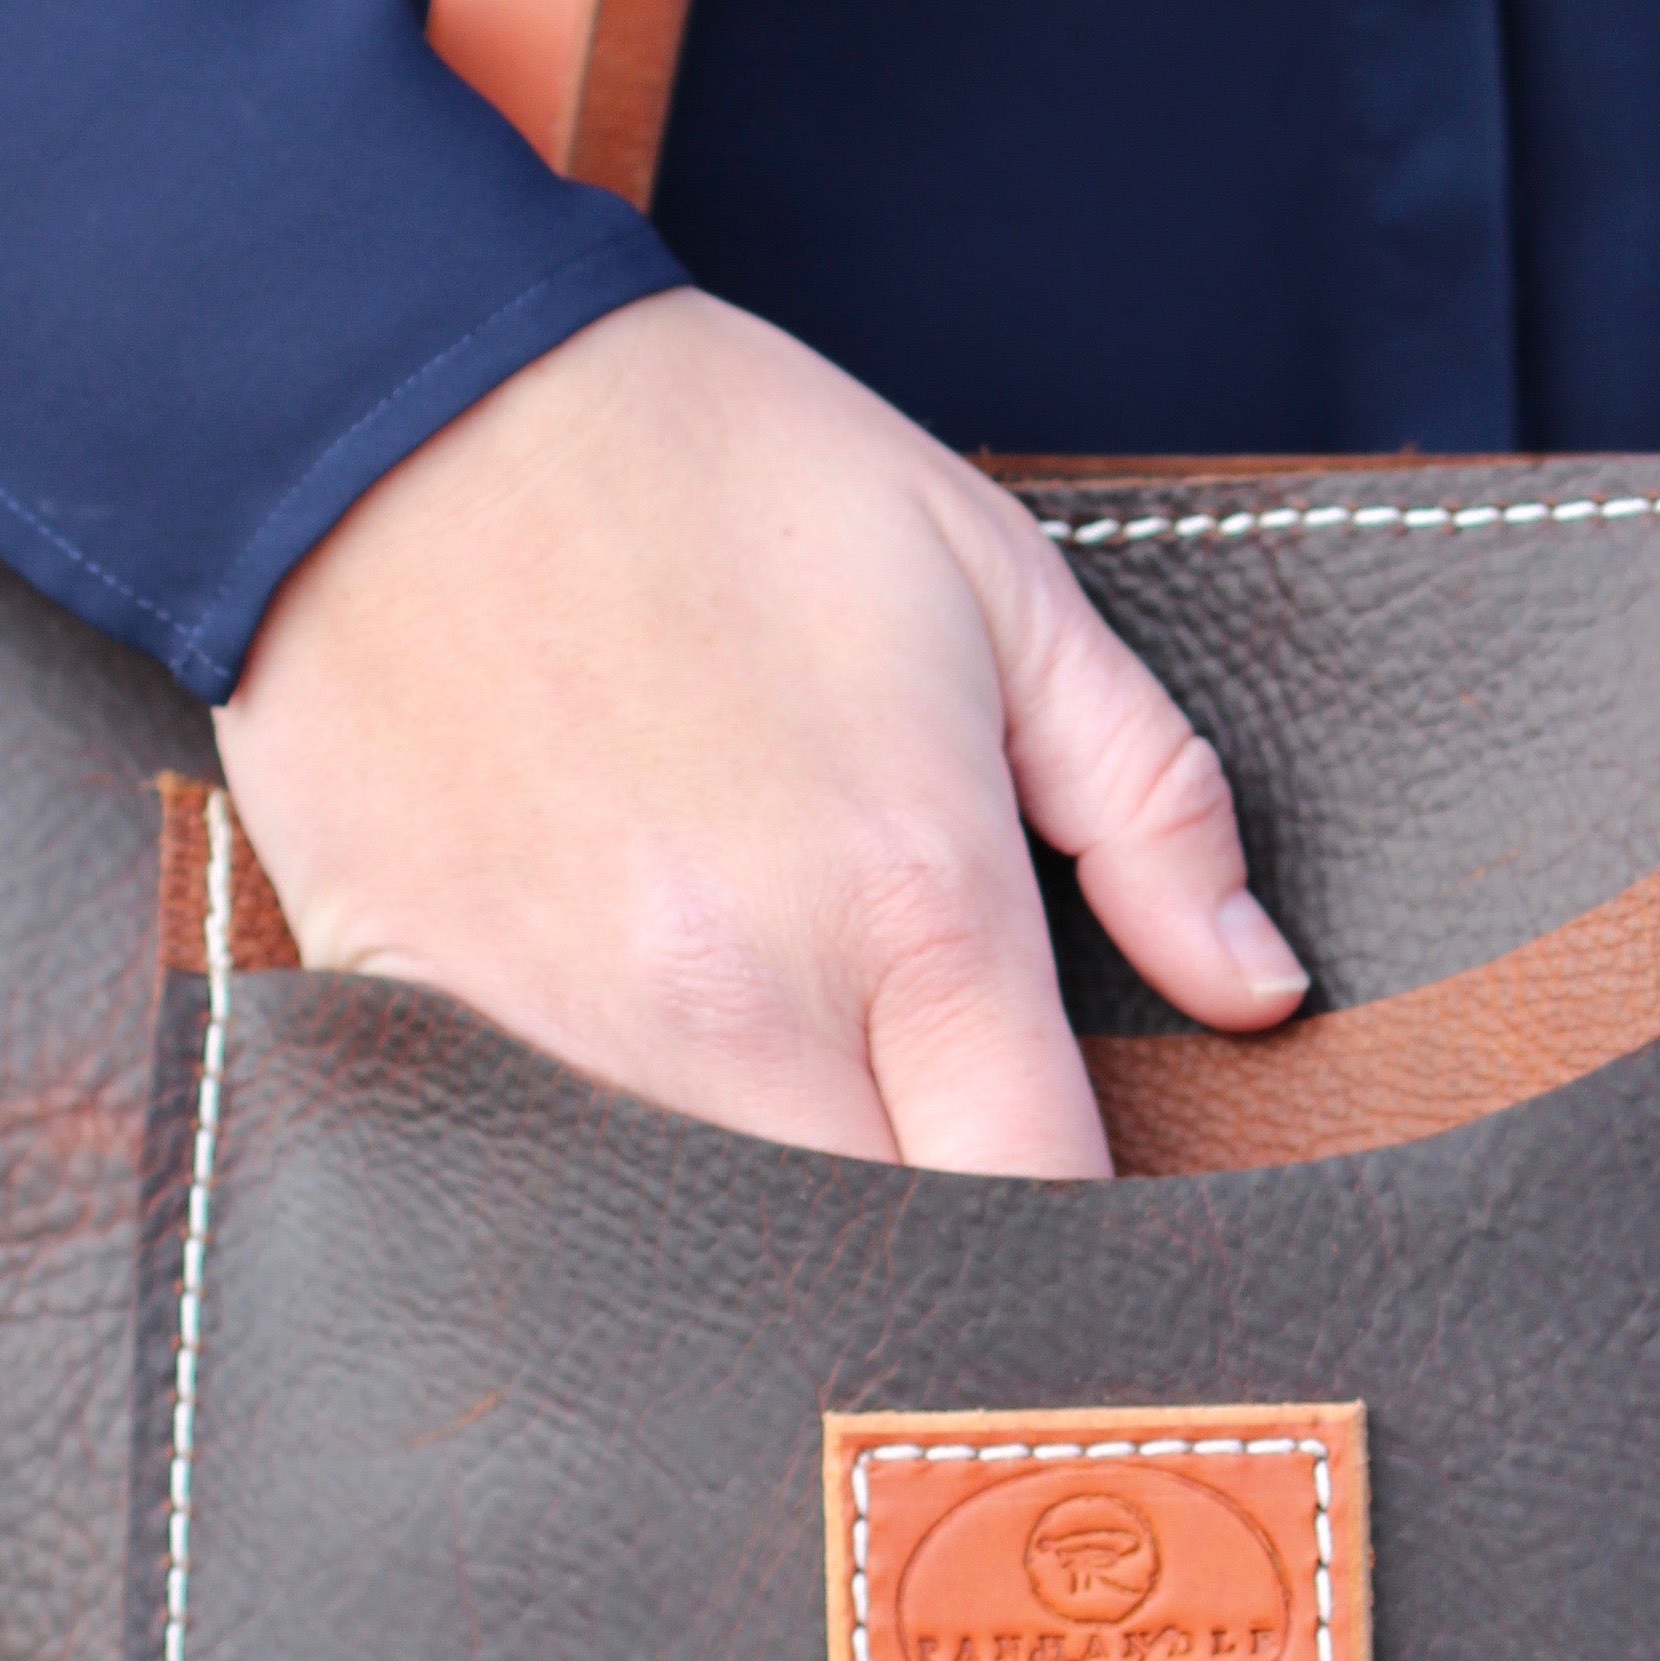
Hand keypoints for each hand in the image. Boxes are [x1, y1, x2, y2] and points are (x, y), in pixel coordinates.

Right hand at [212, 288, 1305, 1176]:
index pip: (1046, 1195)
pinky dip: (607, 1173)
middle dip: (943, 1253)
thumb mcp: (997, 583)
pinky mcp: (426, 1029)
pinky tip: (633, 1078)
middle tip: (940, 1164)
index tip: (1094, 1197)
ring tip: (795, 1113)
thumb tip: (1258, 995)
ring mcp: (570, 1035)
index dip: (1098, 1239)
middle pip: (883, 1263)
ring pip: (714, 1244)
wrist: (400, 396)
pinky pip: (543, 1182)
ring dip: (777, 1220)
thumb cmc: (718, 471)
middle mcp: (743, 1008)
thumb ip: (1154, 806)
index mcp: (913, 904)